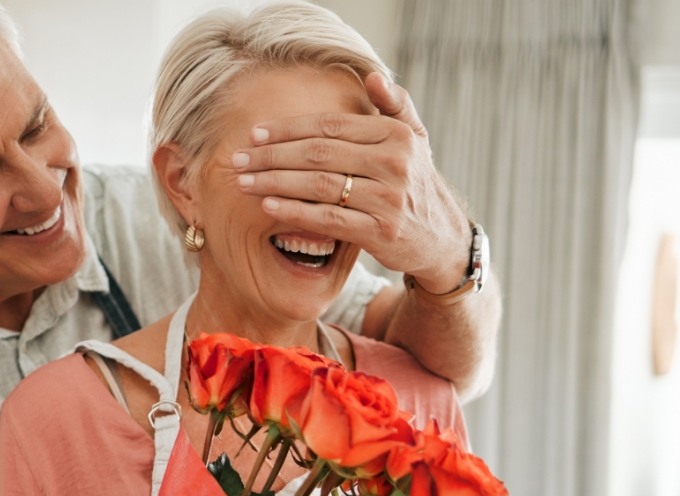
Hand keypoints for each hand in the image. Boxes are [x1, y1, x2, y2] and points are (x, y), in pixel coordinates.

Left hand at [232, 72, 471, 293]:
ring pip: (319, 186)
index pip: (329, 126)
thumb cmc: (416, 182)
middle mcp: (394, 163)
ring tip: (243, 182)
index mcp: (395, 135)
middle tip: (237, 159)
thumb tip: (372, 75)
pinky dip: (294, 212)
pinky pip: (328, 219)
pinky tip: (268, 207)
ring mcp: (389, 199)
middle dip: (271, 155)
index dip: (288, 128)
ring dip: (274, 183)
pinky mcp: (381, 232)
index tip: (254, 133)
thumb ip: (395, 105)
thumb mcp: (415, 139)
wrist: (442, 236)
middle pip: (318, 154)